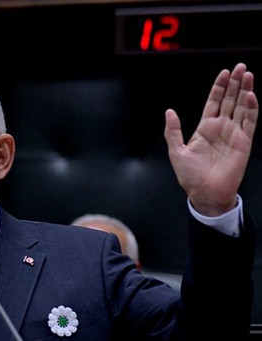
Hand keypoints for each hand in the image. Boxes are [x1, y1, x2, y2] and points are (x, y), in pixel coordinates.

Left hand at [164, 63, 257, 216]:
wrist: (204, 193)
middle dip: (236, 83)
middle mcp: (221, 128)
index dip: (219, 87)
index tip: (225, 72)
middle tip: (241, 67)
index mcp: (204, 128)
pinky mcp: (244, 142)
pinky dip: (252, 108)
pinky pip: (250, 122)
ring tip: (248, 74)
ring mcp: (233, 134)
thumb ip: (173, 131)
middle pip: (230, 100)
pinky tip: (251, 95)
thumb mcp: (176, 151)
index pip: (214, 102)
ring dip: (246, 91)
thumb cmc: (190, 176)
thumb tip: (169, 111)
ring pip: (242, 107)